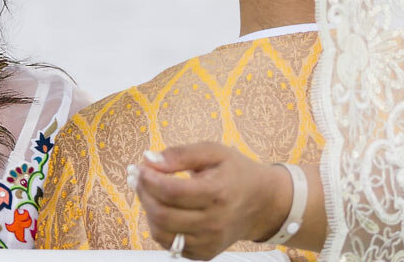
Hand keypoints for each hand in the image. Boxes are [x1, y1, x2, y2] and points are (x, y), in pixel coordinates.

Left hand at [131, 144, 304, 259]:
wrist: (262, 204)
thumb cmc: (237, 173)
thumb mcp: (213, 152)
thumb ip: (181, 154)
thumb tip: (150, 159)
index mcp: (217, 193)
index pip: (171, 192)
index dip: (148, 179)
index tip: (141, 167)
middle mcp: (214, 222)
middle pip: (162, 215)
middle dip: (144, 194)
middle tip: (141, 178)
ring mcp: (209, 242)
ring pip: (161, 233)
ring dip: (148, 211)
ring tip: (151, 192)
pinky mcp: (204, 253)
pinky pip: (170, 244)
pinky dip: (160, 226)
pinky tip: (165, 208)